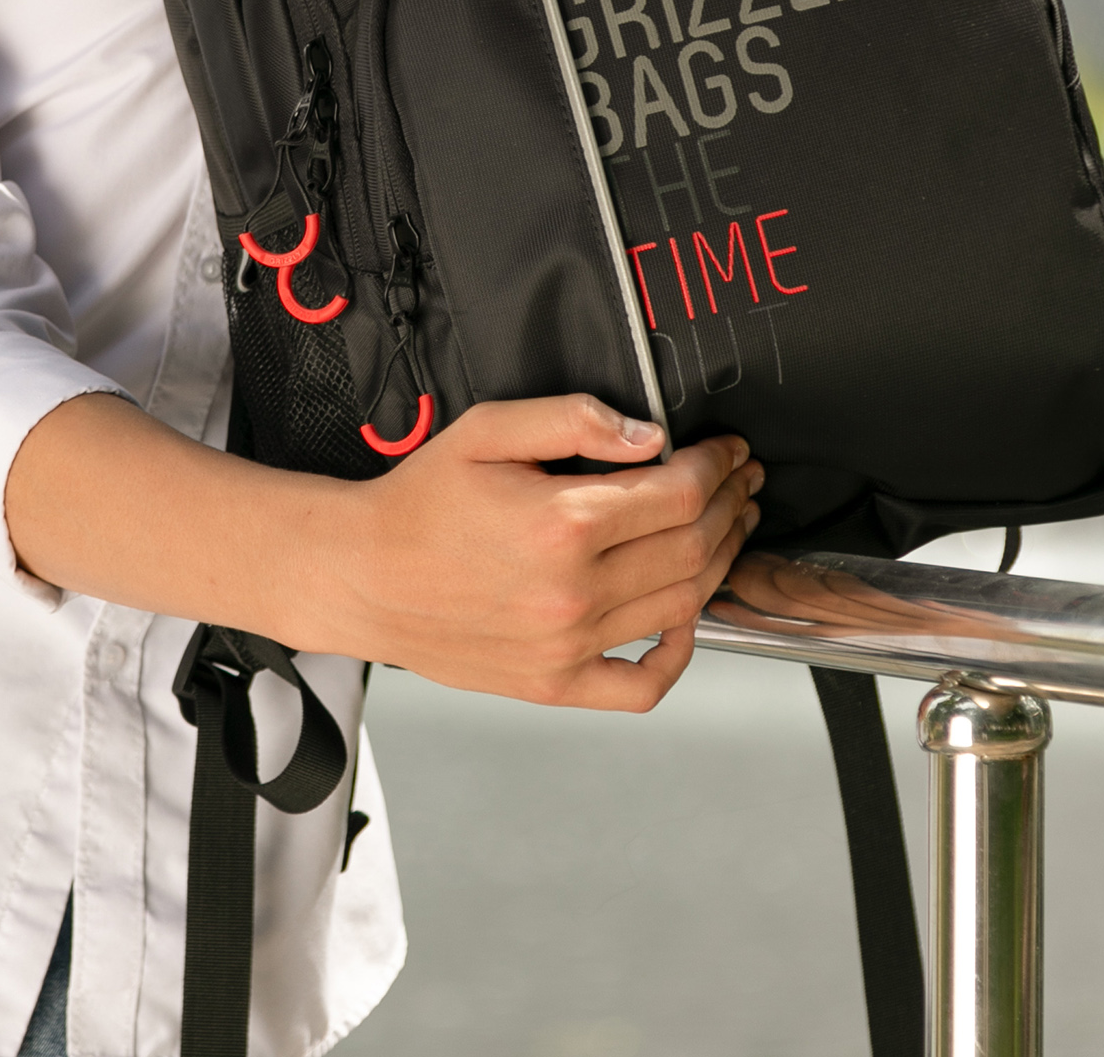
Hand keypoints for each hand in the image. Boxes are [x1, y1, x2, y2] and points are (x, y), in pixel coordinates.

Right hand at [6, 390, 759, 711]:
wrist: (361, 575)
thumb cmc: (419, 501)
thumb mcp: (489, 428)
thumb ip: (574, 420)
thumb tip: (648, 436)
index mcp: (561, 521)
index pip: (678, 493)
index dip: (717, 466)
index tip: (728, 450)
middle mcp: (572, 592)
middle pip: (692, 547)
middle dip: (729, 505)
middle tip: (741, 481)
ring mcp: (567, 646)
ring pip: (681, 606)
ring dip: (719, 561)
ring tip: (727, 528)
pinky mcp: (554, 683)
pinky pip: (642, 683)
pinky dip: (679, 654)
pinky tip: (684, 617)